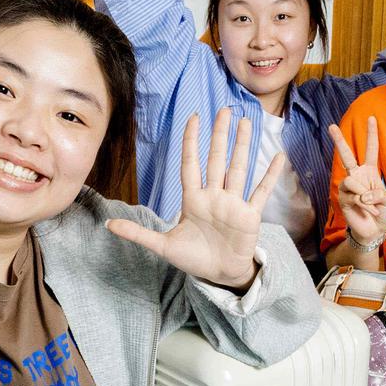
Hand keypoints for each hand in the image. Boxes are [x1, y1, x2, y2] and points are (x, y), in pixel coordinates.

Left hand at [107, 107, 283, 291]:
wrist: (219, 276)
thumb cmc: (193, 259)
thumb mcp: (163, 245)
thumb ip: (138, 233)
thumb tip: (107, 226)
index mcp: (193, 199)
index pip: (191, 164)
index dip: (191, 142)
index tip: (193, 118)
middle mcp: (214, 196)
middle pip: (217, 159)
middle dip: (220, 135)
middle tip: (225, 110)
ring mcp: (233, 204)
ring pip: (238, 169)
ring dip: (243, 146)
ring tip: (247, 122)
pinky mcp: (250, 215)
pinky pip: (261, 191)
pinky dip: (270, 175)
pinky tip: (278, 157)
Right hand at [329, 117, 385, 248]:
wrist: (372, 229)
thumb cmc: (382, 212)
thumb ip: (379, 193)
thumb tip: (363, 195)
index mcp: (370, 172)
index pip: (371, 150)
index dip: (372, 135)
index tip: (372, 118)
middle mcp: (357, 176)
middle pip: (347, 155)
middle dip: (339, 141)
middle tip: (330, 126)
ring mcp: (348, 187)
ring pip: (352, 180)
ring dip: (365, 194)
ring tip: (370, 205)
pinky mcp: (342, 198)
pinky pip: (353, 195)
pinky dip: (364, 204)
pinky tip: (367, 210)